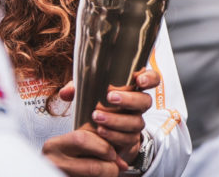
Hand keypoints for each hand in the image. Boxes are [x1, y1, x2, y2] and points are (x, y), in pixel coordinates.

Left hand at [42, 70, 158, 174]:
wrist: (100, 131)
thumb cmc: (97, 102)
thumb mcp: (87, 91)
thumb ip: (77, 88)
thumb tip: (66, 93)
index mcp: (132, 86)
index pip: (152, 79)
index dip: (149, 78)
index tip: (138, 79)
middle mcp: (138, 104)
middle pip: (145, 101)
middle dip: (129, 99)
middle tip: (110, 97)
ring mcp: (136, 122)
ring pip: (136, 122)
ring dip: (117, 120)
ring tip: (97, 117)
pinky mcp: (132, 139)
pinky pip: (128, 139)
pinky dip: (114, 135)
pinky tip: (101, 131)